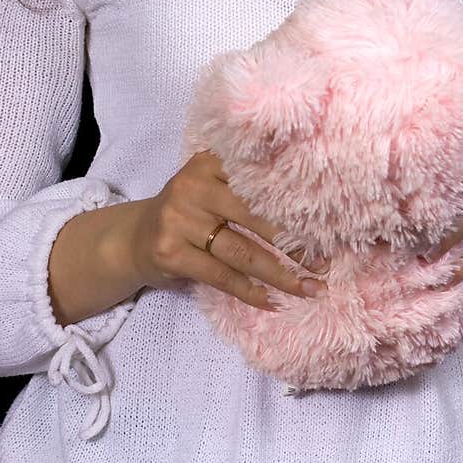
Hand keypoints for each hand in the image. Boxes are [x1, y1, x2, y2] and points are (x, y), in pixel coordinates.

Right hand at [127, 149, 328, 310]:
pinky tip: (271, 301)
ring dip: (281, 275)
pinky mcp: (171, 252)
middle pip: (256, 216)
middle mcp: (193, 185)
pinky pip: (221, 276)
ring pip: (243, 251)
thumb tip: (311, 215)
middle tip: (325, 264)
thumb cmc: (188, 213)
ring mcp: (179, 219)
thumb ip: (246, 190)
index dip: (295, 203)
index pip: (260, 181)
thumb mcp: (210, 187)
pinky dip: (250, 291)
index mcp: (209, 162)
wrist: (133, 239)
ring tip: (309, 289)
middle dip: (294, 244)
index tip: (329, 225)